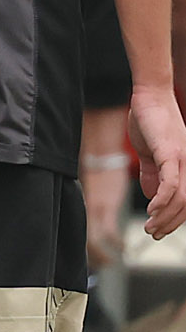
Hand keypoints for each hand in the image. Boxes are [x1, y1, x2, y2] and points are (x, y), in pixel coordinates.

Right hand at [129, 84, 185, 237]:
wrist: (149, 97)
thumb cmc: (150, 122)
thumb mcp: (151, 153)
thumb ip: (152, 174)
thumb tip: (153, 196)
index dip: (175, 219)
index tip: (159, 231)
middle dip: (170, 223)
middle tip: (152, 233)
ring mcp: (183, 159)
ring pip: (181, 198)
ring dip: (165, 217)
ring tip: (149, 226)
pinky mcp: (171, 153)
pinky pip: (171, 182)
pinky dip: (162, 199)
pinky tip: (151, 209)